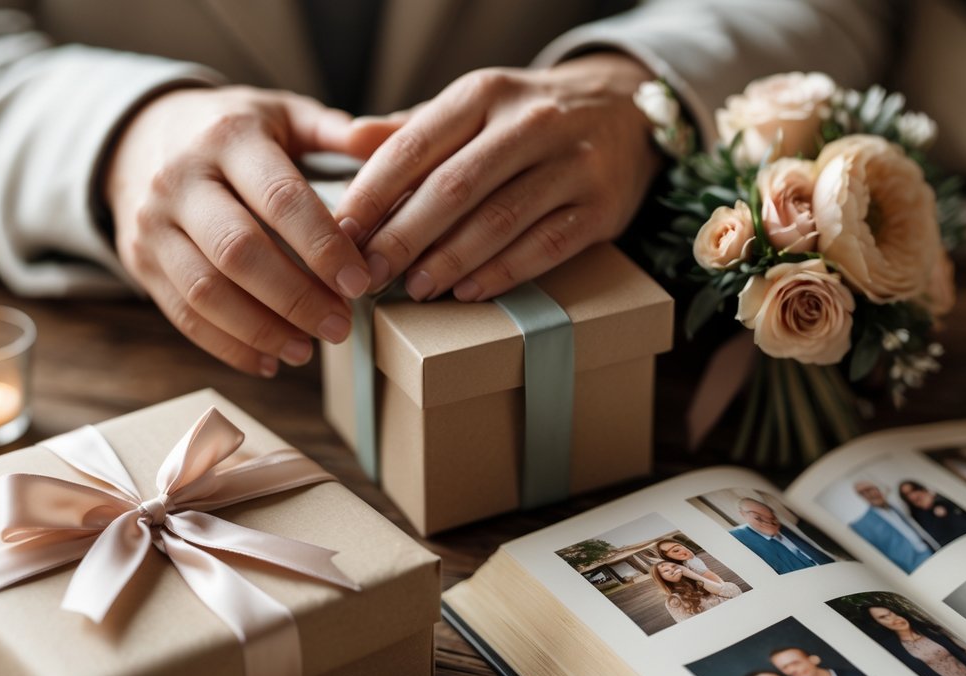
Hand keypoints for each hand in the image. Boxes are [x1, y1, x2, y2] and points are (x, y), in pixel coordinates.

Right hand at [105, 86, 398, 374]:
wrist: (139, 136)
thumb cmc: (235, 132)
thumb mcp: (282, 115)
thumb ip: (336, 131)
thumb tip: (394, 138)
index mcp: (229, 137)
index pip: (280, 199)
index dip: (323, 246)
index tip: (360, 283)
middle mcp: (182, 178)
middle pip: (240, 252)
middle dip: (296, 298)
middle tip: (341, 327)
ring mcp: (154, 223)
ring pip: (206, 291)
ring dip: (262, 330)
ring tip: (307, 350)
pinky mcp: (140, 260)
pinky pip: (183, 315)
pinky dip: (228, 346)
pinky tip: (268, 361)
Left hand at [335, 52, 660, 301]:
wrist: (625, 111)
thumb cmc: (527, 118)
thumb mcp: (474, 108)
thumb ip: (414, 131)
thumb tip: (349, 142)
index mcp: (484, 93)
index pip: (416, 145)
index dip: (372, 194)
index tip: (340, 234)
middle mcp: (530, 123)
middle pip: (454, 187)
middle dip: (403, 235)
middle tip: (369, 274)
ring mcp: (571, 165)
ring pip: (499, 219)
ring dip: (450, 260)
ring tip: (415, 288)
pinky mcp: (601, 207)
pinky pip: (546, 246)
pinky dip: (503, 272)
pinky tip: (469, 290)